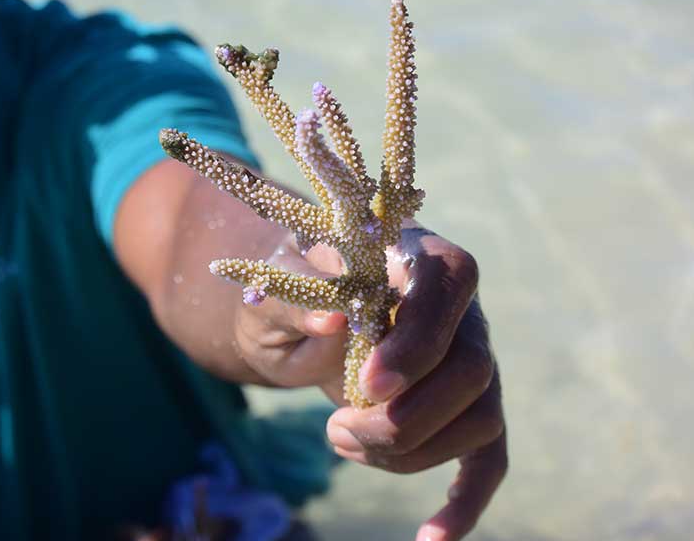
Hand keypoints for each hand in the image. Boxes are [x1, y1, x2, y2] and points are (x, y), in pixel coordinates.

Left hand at [232, 227, 505, 540]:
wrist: (312, 304)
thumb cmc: (299, 283)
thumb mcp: (280, 278)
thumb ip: (298, 292)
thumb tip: (331, 323)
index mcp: (420, 255)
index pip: (449, 285)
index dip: (419, 340)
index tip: (367, 385)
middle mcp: (463, 308)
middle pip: (473, 368)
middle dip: (405, 416)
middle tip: (337, 429)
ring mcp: (471, 359)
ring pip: (478, 418)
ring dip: (408, 450)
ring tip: (339, 439)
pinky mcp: (466, 407)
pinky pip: (487, 457)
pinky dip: (466, 500)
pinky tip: (433, 538)